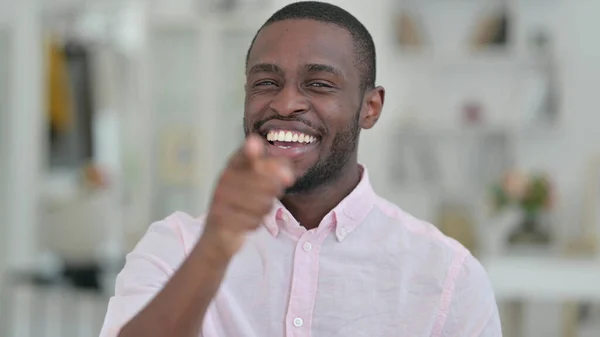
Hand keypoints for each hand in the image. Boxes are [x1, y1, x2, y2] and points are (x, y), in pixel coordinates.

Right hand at [201, 134, 294, 257]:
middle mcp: (224, 180)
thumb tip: (289, 176)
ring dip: (265, 209)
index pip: (243, 156)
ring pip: (263, 204)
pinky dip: (255, 223)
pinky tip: (246, 221)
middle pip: (266, 183)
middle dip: (275, 191)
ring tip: (256, 208)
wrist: (218, 232)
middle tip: (270, 194)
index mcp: (234, 165)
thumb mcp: (259, 181)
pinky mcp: (221, 220)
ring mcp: (220, 200)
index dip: (250, 151)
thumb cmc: (243, 200)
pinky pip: (254, 221)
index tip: (255, 143)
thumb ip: (276, 170)